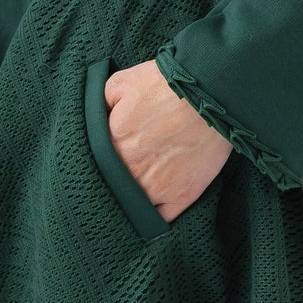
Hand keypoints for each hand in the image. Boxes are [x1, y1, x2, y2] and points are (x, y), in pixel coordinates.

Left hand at [103, 58, 232, 221]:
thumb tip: (91, 121)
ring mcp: (157, 189)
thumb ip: (99, 105)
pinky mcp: (182, 196)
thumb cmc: (166, 85)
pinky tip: (152, 206)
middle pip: (111, 189)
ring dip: (131, 201)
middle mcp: (131, 173)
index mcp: (112, 146)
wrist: (210, 92)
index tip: (100, 161)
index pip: (92, 166)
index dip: (95, 164)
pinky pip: (161, 219)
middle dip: (111, 183)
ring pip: (133, 207)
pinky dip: (154, 216)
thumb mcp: (120, 84)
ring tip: (135, 191)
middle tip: (119, 174)